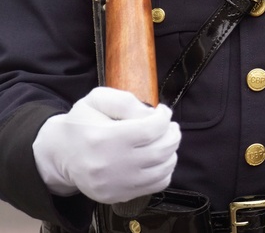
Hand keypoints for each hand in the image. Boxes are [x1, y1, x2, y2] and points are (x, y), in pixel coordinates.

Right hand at [33, 87, 179, 203]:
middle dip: (173, 134)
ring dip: (171, 151)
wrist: (59, 155)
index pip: (152, 129)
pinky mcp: (118, 196)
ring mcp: (115, 184)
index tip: (162, 111)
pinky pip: (156, 185)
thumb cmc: (81, 124)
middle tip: (169, 126)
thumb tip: (152, 114)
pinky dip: (164, 170)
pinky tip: (157, 159)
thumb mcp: (96, 100)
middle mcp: (111, 165)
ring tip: (164, 140)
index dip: (164, 117)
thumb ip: (126, 102)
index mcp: (105, 138)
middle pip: (162, 150)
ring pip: (164, 169)